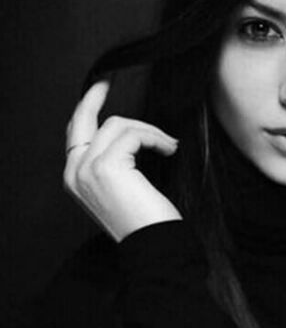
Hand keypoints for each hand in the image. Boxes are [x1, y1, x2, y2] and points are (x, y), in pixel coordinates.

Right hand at [64, 81, 182, 241]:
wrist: (153, 246)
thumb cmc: (146, 222)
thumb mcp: (124, 188)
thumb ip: (115, 163)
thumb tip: (128, 137)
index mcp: (75, 179)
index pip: (76, 134)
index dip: (87, 109)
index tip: (99, 89)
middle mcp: (74, 173)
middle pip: (85, 121)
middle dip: (95, 98)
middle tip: (108, 81)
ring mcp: (87, 168)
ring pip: (118, 125)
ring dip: (148, 130)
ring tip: (167, 146)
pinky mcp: (106, 166)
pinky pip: (133, 134)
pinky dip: (154, 137)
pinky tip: (168, 149)